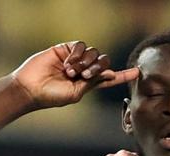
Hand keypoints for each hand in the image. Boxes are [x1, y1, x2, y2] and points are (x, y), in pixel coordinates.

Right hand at [11, 41, 137, 109]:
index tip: (137, 72)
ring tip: (70, 72)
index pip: (110, 78)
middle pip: (103, 62)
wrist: (31, 87)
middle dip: (97, 68)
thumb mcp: (76, 93)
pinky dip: (77, 54)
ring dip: (85, 62)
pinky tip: (67, 63)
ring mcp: (75, 58)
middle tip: (83, 76)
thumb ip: (93, 83)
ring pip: (93, 52)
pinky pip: (80, 45)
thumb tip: (110, 73)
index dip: (124, 75)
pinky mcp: (65, 49)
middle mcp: (84, 70)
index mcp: (89, 83)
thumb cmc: (52, 96)